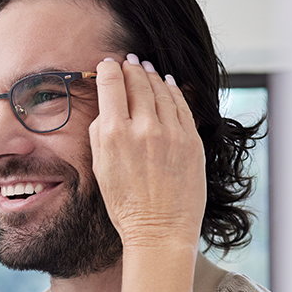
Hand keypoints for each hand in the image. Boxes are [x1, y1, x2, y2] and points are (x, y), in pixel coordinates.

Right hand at [89, 55, 204, 251]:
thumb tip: (106, 105)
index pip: (111, 84)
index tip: (107, 65)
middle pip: (137, 81)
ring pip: (160, 88)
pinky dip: (172, 89)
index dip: (108, 69)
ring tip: (145, 69)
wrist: (159, 229)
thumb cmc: (125, 204)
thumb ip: (100, 133)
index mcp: (113, 134)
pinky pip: (181, 104)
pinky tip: (166, 83)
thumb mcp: (100, 167)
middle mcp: (142, 128)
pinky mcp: (191, 140)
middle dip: (130, 67)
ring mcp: (170, 132)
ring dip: (151, 75)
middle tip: (127, 61)